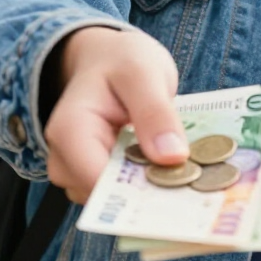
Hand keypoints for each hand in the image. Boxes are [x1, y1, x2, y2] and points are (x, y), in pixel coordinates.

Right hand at [44, 26, 260, 202]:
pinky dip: (213, 170)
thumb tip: (173, 158)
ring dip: (216, 181)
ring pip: (163, 197)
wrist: (107, 59)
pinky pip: (173, 184)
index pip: (104, 189)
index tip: (207, 193)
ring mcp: (110, 182)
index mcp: (71, 140)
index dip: (152, 198)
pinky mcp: (139, 182)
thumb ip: (153, 111)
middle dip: (201, 194)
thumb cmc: (116, 59)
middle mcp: (82, 171)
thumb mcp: (138, 71)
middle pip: (140, 202)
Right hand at [45, 26, 185, 203]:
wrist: (107, 59)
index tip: (181, 189)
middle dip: (149, 194)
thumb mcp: (143, 72)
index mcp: (70, 131)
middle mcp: (66, 159)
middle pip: (107, 198)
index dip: (137, 192)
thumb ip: (155, 111)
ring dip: (151, 190)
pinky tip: (171, 169)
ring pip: (117, 201)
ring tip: (186, 171)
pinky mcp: (98, 177)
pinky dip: (148, 185)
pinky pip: (123, 193)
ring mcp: (79, 172)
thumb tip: (172, 157)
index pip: (97, 182)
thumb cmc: (120, 60)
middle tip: (194, 182)